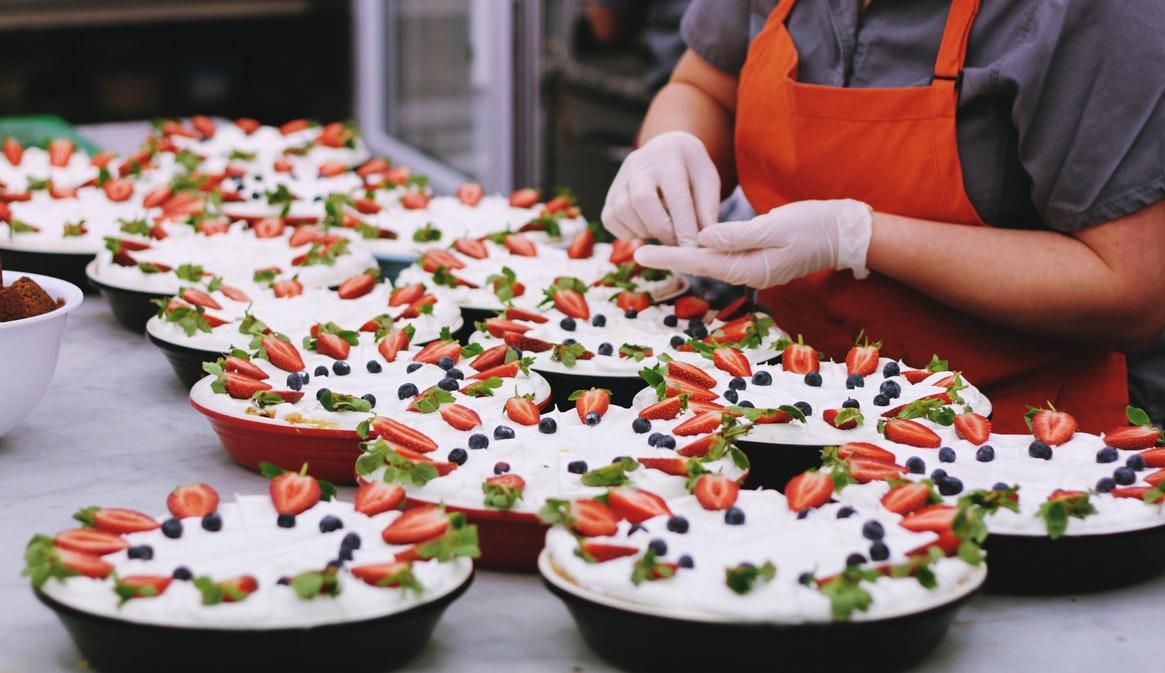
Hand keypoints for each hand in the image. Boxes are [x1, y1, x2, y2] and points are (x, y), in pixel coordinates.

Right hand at [601, 131, 720, 245]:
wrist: (665, 151)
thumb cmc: (690, 170)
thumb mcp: (707, 180)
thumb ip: (707, 208)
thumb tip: (704, 239)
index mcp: (670, 159)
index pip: (676, 196)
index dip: (684, 226)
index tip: (692, 249)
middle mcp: (640, 166)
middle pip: (641, 200)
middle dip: (660, 229)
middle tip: (676, 242)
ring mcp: (620, 180)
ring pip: (622, 212)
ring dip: (644, 231)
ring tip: (663, 232)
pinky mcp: (609, 195)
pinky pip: (610, 220)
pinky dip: (628, 233)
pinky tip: (646, 229)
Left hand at [633, 199, 873, 287]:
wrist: (846, 233)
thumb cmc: (815, 225)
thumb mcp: (776, 226)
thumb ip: (738, 234)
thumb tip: (703, 239)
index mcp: (750, 268)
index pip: (700, 262)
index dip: (668, 256)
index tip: (640, 252)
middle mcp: (748, 274)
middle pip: (700, 266)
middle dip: (669, 258)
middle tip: (635, 250)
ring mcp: (754, 269)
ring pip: (711, 263)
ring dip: (683, 256)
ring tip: (654, 248)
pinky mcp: (759, 260)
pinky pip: (725, 257)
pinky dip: (705, 252)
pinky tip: (691, 244)